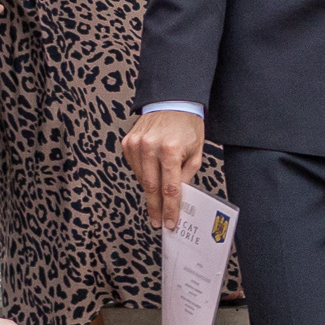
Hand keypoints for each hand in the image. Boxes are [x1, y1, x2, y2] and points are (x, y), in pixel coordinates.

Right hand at [123, 108, 205, 230]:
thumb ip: (186, 176)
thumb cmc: (187, 125)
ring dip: (150, 193)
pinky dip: (144, 175)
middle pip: (152, 188)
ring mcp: (136, 144)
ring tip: (157, 203)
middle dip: (156, 208)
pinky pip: (135, 168)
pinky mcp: (128, 143)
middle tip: (158, 222)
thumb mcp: (196, 151)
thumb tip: (177, 198)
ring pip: (142, 179)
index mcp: (170, 149)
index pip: (170, 188)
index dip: (169, 209)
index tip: (170, 222)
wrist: (172, 102)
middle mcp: (150, 146)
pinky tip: (152, 176)